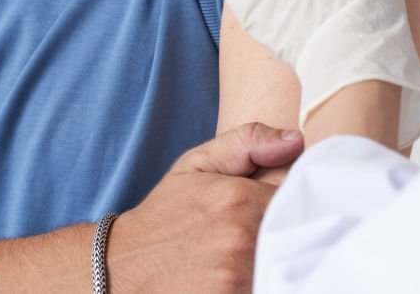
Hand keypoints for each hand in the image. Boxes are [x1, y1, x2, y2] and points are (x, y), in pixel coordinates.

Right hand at [108, 123, 303, 291]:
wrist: (119, 269)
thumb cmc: (166, 215)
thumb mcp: (199, 164)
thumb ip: (250, 142)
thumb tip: (297, 140)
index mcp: (238, 199)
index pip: (300, 197)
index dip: (297, 200)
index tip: (285, 204)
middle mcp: (240, 239)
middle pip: (297, 234)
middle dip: (289, 230)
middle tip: (272, 231)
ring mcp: (235, 278)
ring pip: (284, 264)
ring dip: (278, 259)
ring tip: (257, 253)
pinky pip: (269, 287)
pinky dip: (264, 280)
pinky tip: (248, 273)